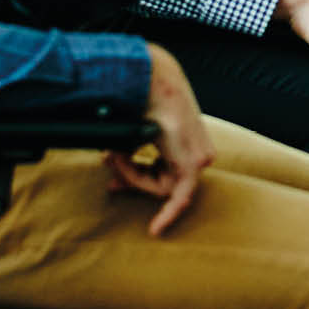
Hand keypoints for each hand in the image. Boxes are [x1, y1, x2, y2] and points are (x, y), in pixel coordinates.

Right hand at [104, 44, 214, 235]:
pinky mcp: (193, 164)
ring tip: (114, 156)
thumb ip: (130, 151)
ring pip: (161, 185)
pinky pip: (179, 196)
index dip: (134, 176)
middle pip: (159, 179)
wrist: (153, 79)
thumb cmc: (144, 97)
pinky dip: (169, 211)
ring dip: (134, 174)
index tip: (116, 187)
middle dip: (131, 180)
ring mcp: (199, 156)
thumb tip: (112, 166)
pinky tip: (156, 229)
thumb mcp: (138, 129)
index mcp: (187, 136)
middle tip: (110, 184)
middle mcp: (196, 147)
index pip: (160, 168)